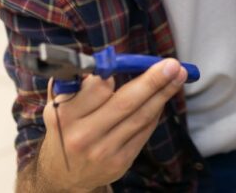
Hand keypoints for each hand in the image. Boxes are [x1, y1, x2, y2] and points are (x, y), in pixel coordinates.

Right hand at [36, 59, 186, 191]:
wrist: (64, 174)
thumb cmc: (65, 129)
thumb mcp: (57, 105)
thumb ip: (75, 84)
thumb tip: (104, 62)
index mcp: (65, 115)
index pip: (97, 89)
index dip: (116, 73)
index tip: (134, 62)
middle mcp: (84, 135)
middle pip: (126, 103)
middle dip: (153, 81)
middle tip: (172, 65)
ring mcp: (104, 150)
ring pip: (141, 117)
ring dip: (163, 94)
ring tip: (178, 76)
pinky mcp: (121, 162)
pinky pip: (144, 131)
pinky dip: (155, 111)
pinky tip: (163, 97)